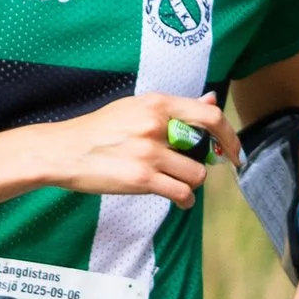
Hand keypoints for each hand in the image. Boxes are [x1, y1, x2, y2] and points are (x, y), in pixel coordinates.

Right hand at [45, 91, 238, 208]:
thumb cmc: (99, 130)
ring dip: (192, 183)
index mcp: (157, 103)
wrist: (64, 150)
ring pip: (196, 174)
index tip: (233, 149)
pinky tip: (179, 199)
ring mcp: (149, 152)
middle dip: (207, 162)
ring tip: (178, 184)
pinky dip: (185, 200)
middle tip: (197, 168)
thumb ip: (174, 107)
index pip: (209, 114)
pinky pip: (181, 193)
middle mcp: (156, 125)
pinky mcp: (141, 178)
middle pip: (205, 147)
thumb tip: (211, 98)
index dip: (229, 133)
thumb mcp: (136, 107)